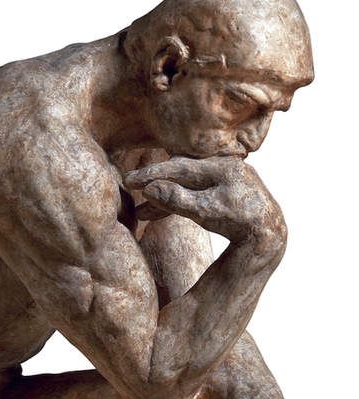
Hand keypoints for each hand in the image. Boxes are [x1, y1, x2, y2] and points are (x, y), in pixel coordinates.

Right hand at [124, 156, 285, 248]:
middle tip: (129, 188)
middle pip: (180, 173)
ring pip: (187, 185)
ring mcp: (226, 177)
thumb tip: (150, 189)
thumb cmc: (238, 222)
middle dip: (155, 183)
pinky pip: (196, 191)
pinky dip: (179, 201)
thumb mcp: (205, 213)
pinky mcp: (227, 189)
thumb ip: (178, 200)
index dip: (151, 174)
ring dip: (164, 197)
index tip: (129, 180)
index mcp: (219, 167)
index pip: (178, 167)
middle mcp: (223, 166)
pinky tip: (163, 212)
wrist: (268, 233)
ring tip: (142, 213)